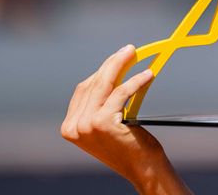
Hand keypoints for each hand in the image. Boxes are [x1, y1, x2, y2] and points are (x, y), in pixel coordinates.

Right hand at [61, 45, 175, 191]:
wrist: (143, 169)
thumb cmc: (130, 145)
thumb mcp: (109, 124)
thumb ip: (102, 104)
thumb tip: (113, 70)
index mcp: (70, 127)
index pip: (84, 89)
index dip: (101, 70)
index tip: (116, 57)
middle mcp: (73, 127)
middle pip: (93, 83)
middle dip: (112, 64)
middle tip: (128, 50)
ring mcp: (85, 125)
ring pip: (105, 84)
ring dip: (122, 66)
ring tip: (135, 54)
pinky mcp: (102, 122)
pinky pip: (121, 93)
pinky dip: (135, 80)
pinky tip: (147, 74)